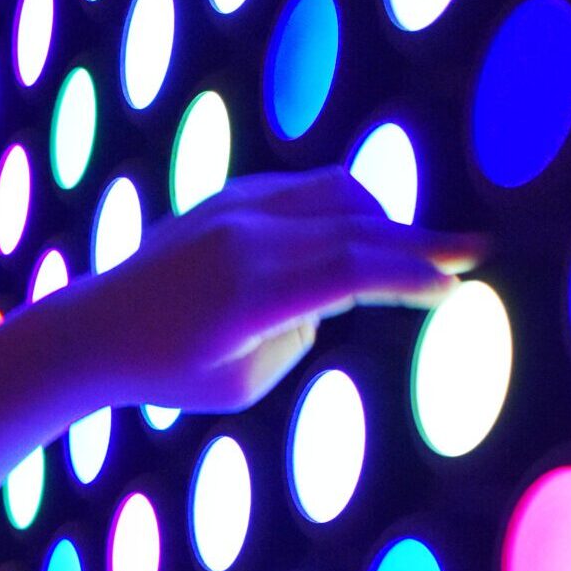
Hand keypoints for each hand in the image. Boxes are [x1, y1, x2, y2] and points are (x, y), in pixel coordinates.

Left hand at [76, 164, 492, 416]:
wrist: (95, 330)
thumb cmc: (166, 372)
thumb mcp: (242, 383)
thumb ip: (299, 335)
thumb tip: (332, 294)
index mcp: (251, 295)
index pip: (352, 272)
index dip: (410, 277)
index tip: (452, 288)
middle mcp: (247, 240)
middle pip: (357, 227)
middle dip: (421, 242)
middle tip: (474, 251)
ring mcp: (236, 210)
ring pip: (337, 192)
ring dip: (385, 217)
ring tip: (417, 248)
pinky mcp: (229, 197)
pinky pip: (307, 188)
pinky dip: (347, 203)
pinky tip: (366, 227)